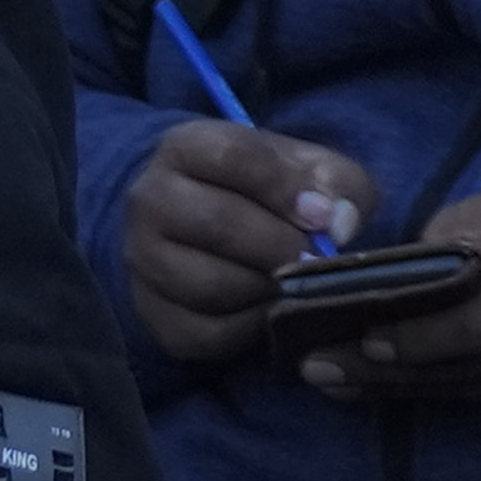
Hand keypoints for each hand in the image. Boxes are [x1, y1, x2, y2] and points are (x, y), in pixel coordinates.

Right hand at [120, 116, 371, 368]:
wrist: (215, 229)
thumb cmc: (272, 190)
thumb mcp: (310, 168)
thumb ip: (336, 182)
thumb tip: (338, 223)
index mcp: (187, 147)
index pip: (232, 157)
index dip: (285, 187)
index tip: (322, 215)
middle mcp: (151, 199)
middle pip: (219, 224)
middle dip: (283, 246)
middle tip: (318, 257)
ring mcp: (143, 260)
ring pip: (209, 285)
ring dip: (268, 288)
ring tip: (294, 280)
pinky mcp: (153, 314)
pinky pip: (205, 333)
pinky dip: (251, 327)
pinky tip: (271, 308)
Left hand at [303, 171, 480, 419]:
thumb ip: (463, 229)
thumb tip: (403, 266)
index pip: (466, 325)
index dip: (406, 337)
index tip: (350, 336)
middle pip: (454, 368)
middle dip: (377, 370)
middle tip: (312, 369)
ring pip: (466, 392)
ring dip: (397, 389)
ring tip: (336, 382)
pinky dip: (442, 393)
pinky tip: (399, 388)